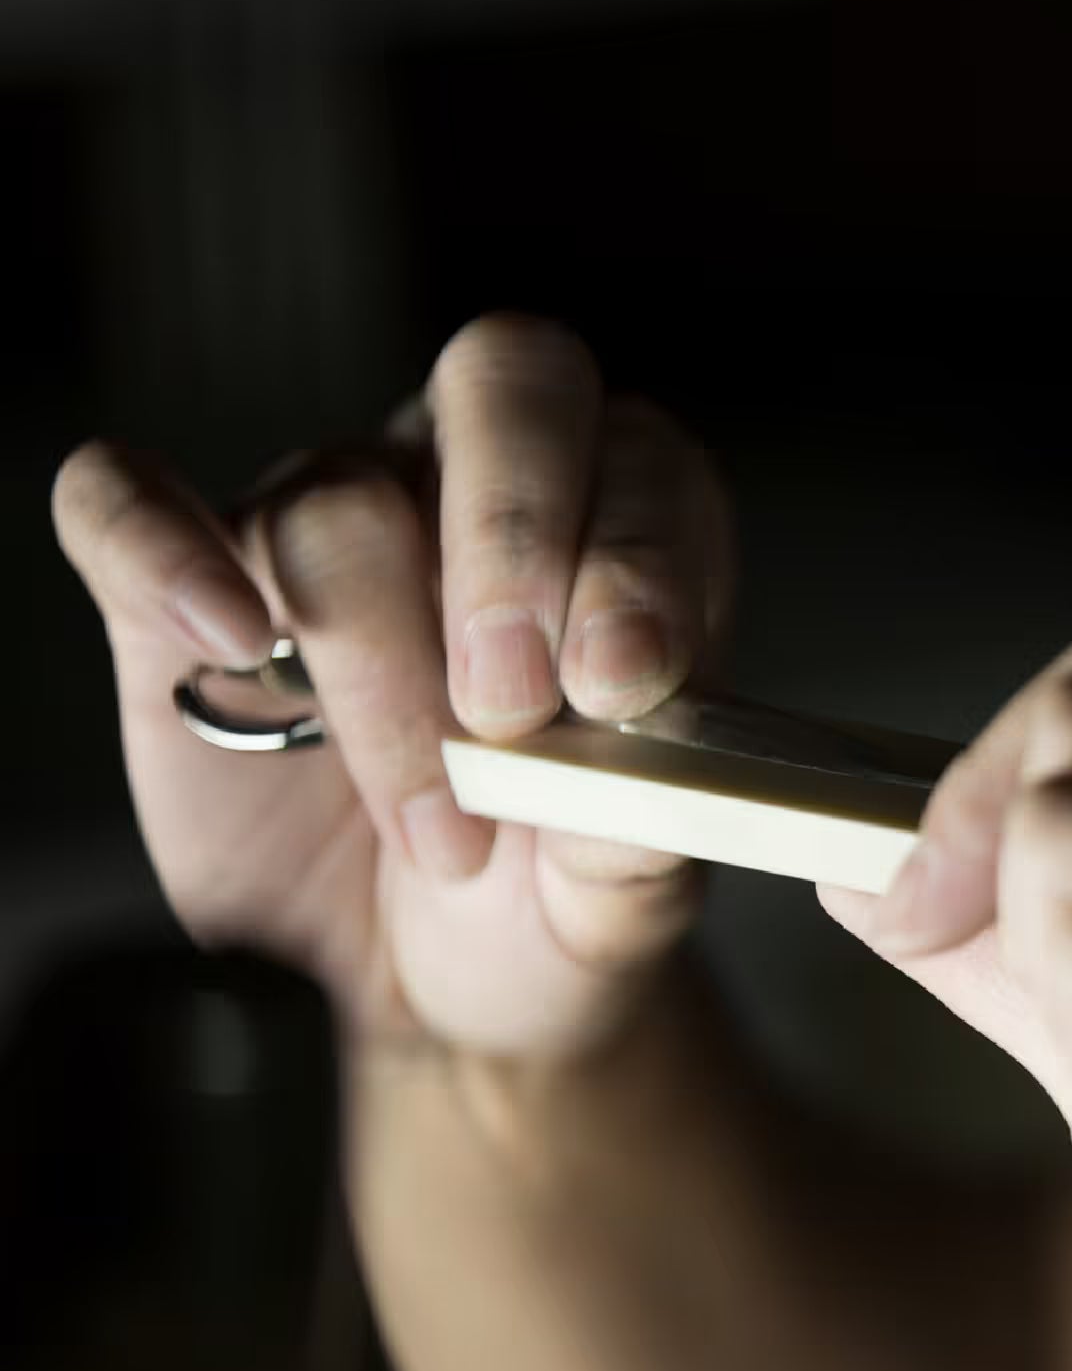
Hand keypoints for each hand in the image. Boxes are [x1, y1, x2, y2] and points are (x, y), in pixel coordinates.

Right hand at [53, 315, 732, 1058]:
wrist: (429, 981)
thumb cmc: (545, 899)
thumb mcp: (629, 893)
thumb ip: (648, 813)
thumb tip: (633, 732)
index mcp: (624, 520)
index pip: (639, 458)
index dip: (635, 554)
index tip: (622, 680)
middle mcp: (473, 485)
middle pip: (504, 388)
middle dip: (513, 545)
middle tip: (512, 712)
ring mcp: (321, 521)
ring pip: (342, 507)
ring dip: (384, 681)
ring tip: (436, 826)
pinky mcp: (170, 587)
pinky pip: (124, 503)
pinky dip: (166, 553)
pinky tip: (229, 637)